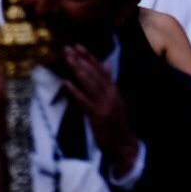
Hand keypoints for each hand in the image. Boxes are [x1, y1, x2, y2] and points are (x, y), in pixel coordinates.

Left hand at [60, 44, 140, 178]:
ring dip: (78, 70)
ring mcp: (104, 105)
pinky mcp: (98, 116)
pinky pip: (85, 102)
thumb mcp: (116, 100)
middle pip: (94, 74)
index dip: (89, 57)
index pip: (101, 70)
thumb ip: (109, 82)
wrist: (124, 145)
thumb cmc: (117, 123)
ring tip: (68, 59)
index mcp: (114, 91)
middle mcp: (111, 95)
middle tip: (68, 48)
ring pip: (90, 84)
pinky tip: (66, 83)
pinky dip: (76, 92)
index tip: (78, 46)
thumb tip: (106, 63)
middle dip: (81, 60)